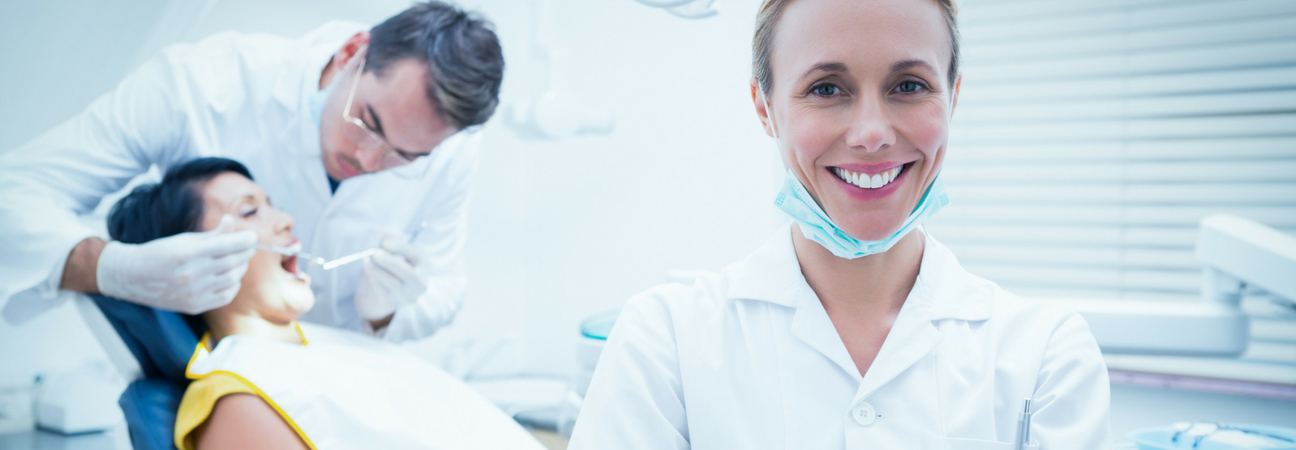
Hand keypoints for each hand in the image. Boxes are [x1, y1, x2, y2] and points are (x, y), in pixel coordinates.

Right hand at [96, 214, 256, 313]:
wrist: (130, 277)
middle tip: (247, 246)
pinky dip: (233, 285)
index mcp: (188, 253)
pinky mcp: (194, 306)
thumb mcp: (184, 239)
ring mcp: (193, 293)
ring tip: (237, 260)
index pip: (228, 245)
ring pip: (233, 278)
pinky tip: (229, 277)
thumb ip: (212, 234)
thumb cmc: (159, 253)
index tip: (253, 236)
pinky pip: (226, 296)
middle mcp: (191, 274)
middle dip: (245, 252)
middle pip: (233, 262)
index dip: (245, 240)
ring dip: (240, 267)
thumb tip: (233, 222)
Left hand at [354, 237, 431, 321]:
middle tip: (374, 253)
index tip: (385, 242)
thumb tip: (384, 235)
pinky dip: (375, 279)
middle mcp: (422, 282)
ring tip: (366, 260)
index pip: (416, 256)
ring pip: (394, 284)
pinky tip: (368, 270)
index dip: (401, 249)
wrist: (388, 287)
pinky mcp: (396, 302)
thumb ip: (389, 241)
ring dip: (378, 271)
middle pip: (410, 275)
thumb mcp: (393, 251)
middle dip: (391, 263)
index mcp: (425, 265)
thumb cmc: (393, 263)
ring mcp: (410, 295)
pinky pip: (385, 291)